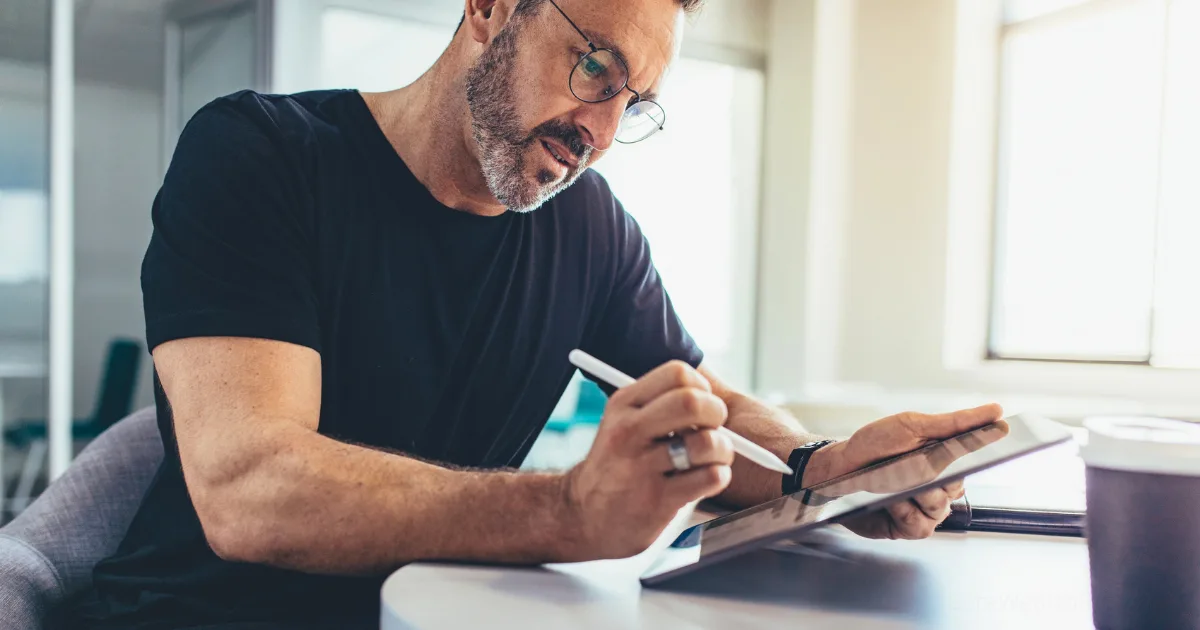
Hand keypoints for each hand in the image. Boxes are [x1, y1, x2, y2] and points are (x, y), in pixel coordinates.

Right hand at [561, 361, 734, 559]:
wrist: (583, 515)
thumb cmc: (618, 464)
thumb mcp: (622, 422)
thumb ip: (658, 403)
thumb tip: (709, 391)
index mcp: (623, 404)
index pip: (678, 373)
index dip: (702, 387)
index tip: (701, 404)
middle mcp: (629, 431)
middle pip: (692, 402)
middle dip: (716, 413)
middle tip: (713, 428)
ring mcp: (641, 467)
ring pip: (707, 442)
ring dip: (722, 450)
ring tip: (711, 458)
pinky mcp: (657, 500)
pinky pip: (710, 477)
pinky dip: (718, 476)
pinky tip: (704, 479)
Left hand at [804, 404, 1004, 539]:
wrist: (838, 469)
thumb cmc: (875, 446)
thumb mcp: (912, 426)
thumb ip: (954, 423)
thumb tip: (996, 411)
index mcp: (948, 461)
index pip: (977, 459)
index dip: (986, 449)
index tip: (999, 435)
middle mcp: (943, 488)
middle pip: (957, 486)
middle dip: (934, 473)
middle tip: (912, 463)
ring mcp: (928, 510)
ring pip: (939, 506)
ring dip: (913, 491)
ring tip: (891, 480)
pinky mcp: (910, 528)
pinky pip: (921, 525)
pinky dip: (902, 510)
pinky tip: (888, 501)